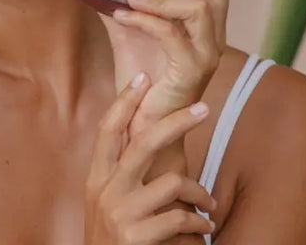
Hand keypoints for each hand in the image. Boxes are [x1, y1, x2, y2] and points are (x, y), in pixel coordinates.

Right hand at [85, 73, 215, 244]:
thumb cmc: (114, 241)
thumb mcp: (108, 204)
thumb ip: (123, 175)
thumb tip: (150, 138)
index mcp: (96, 178)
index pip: (107, 129)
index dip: (124, 102)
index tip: (142, 77)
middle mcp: (104, 190)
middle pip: (143, 142)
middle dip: (176, 121)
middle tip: (203, 108)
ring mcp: (119, 214)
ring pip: (172, 182)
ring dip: (199, 194)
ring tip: (209, 207)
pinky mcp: (136, 238)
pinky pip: (180, 218)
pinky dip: (197, 225)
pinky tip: (202, 232)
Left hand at [100, 0, 227, 133]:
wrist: (142, 122)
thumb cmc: (141, 75)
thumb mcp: (128, 31)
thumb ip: (119, 4)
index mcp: (202, 21)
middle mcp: (212, 34)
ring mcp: (206, 53)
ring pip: (202, 8)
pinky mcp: (191, 70)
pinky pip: (174, 35)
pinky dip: (147, 20)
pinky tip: (125, 15)